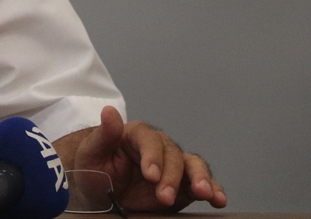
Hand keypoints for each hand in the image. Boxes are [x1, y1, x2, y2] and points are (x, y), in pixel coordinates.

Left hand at [72, 106, 226, 212]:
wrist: (100, 190)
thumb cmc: (93, 167)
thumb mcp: (91, 152)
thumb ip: (104, 134)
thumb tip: (109, 111)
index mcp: (136, 135)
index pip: (149, 140)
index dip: (152, 156)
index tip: (151, 175)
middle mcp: (159, 147)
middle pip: (172, 155)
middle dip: (171, 177)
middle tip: (165, 197)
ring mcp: (173, 166)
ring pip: (193, 166)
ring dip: (200, 179)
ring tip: (204, 193)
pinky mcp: (184, 185)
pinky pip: (202, 184)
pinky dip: (213, 190)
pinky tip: (218, 199)